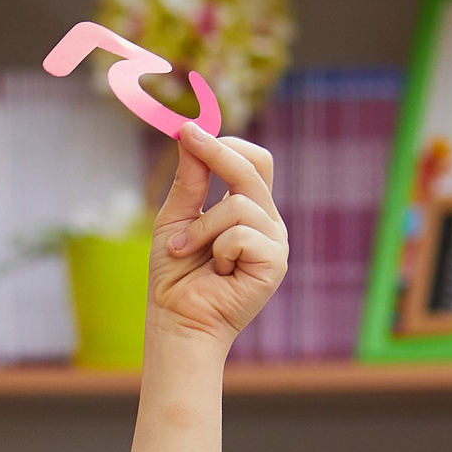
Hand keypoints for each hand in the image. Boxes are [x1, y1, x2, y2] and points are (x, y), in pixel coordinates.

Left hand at [150, 122, 287, 346]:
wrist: (176, 321)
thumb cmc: (175, 276)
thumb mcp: (176, 220)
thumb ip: (189, 181)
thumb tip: (191, 134)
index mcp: (249, 209)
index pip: (251, 161)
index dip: (224, 144)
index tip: (188, 130)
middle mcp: (266, 222)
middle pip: (254, 167)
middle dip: (217, 153)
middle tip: (188, 138)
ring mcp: (275, 242)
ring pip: (239, 204)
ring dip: (201, 229)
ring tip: (188, 253)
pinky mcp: (276, 263)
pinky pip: (241, 234)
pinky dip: (217, 250)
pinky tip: (216, 272)